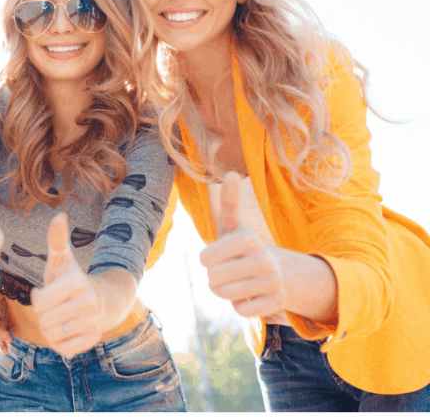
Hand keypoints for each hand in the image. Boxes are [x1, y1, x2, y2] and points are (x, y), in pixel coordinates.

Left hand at [31, 213, 104, 357]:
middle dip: (43, 314)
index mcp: (77, 283)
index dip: (38, 297)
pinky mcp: (92, 341)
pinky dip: (61, 343)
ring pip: (52, 336)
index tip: (48, 292)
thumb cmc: (73, 280)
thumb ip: (57, 239)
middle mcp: (88, 304)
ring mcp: (92, 324)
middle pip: (44, 320)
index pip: (39, 300)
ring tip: (60, 318)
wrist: (104, 300)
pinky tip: (67, 331)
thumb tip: (59, 215)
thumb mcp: (63, 259)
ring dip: (50, 329)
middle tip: (54, 307)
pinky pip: (64, 349)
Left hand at [200, 172, 285, 317]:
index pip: (206, 259)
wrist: (274, 269)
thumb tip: (231, 173)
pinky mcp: (278, 302)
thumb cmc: (241, 245)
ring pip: (228, 295)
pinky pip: (242, 310)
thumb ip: (228, 201)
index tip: (215, 255)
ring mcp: (274, 281)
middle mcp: (265, 259)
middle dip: (214, 278)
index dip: (206, 259)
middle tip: (227, 270)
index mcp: (249, 239)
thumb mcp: (232, 224)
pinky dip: (240, 305)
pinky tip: (250, 294)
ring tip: (236, 281)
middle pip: (215, 279)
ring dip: (225, 291)